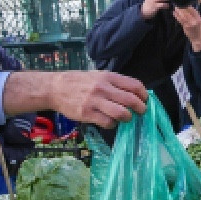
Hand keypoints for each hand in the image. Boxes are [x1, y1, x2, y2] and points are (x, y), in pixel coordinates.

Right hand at [2, 71, 148, 128]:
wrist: (55, 88)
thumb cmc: (78, 82)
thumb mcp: (97, 75)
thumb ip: (114, 82)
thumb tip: (134, 92)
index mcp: (108, 76)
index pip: (134, 85)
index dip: (144, 95)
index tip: (145, 100)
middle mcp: (103, 88)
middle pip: (131, 100)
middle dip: (141, 108)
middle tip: (141, 112)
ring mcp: (95, 101)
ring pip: (122, 113)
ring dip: (128, 118)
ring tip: (126, 118)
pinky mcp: (87, 114)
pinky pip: (108, 122)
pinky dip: (113, 124)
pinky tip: (110, 121)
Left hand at [174, 6, 200, 50]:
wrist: (199, 39)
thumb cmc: (198, 29)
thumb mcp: (199, 21)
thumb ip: (194, 15)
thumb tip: (188, 8)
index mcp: (199, 18)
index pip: (192, 10)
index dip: (187, 5)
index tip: (183, 2)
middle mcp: (195, 20)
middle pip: (187, 12)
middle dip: (181, 7)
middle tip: (177, 4)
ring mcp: (190, 24)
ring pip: (183, 16)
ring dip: (178, 11)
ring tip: (174, 8)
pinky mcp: (186, 27)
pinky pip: (180, 20)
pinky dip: (177, 16)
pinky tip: (174, 13)